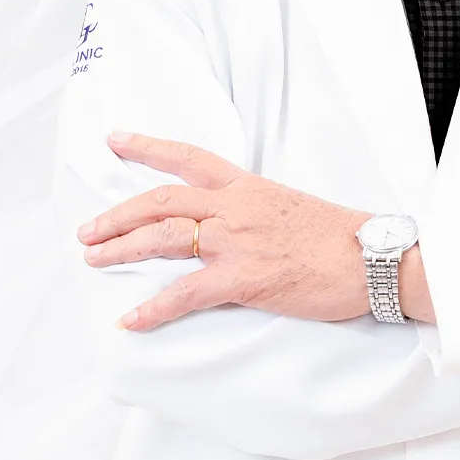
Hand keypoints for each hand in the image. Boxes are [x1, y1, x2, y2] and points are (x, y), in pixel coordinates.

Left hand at [76, 131, 372, 330]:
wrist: (372, 256)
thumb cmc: (338, 236)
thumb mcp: (288, 205)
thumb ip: (253, 209)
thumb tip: (229, 223)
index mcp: (247, 186)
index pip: (189, 158)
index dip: (148, 147)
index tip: (115, 139)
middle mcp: (235, 207)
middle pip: (161, 200)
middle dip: (118, 214)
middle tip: (87, 230)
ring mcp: (237, 241)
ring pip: (164, 238)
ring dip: (121, 249)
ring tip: (93, 260)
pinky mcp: (245, 278)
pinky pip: (187, 293)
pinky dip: (153, 308)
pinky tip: (131, 320)